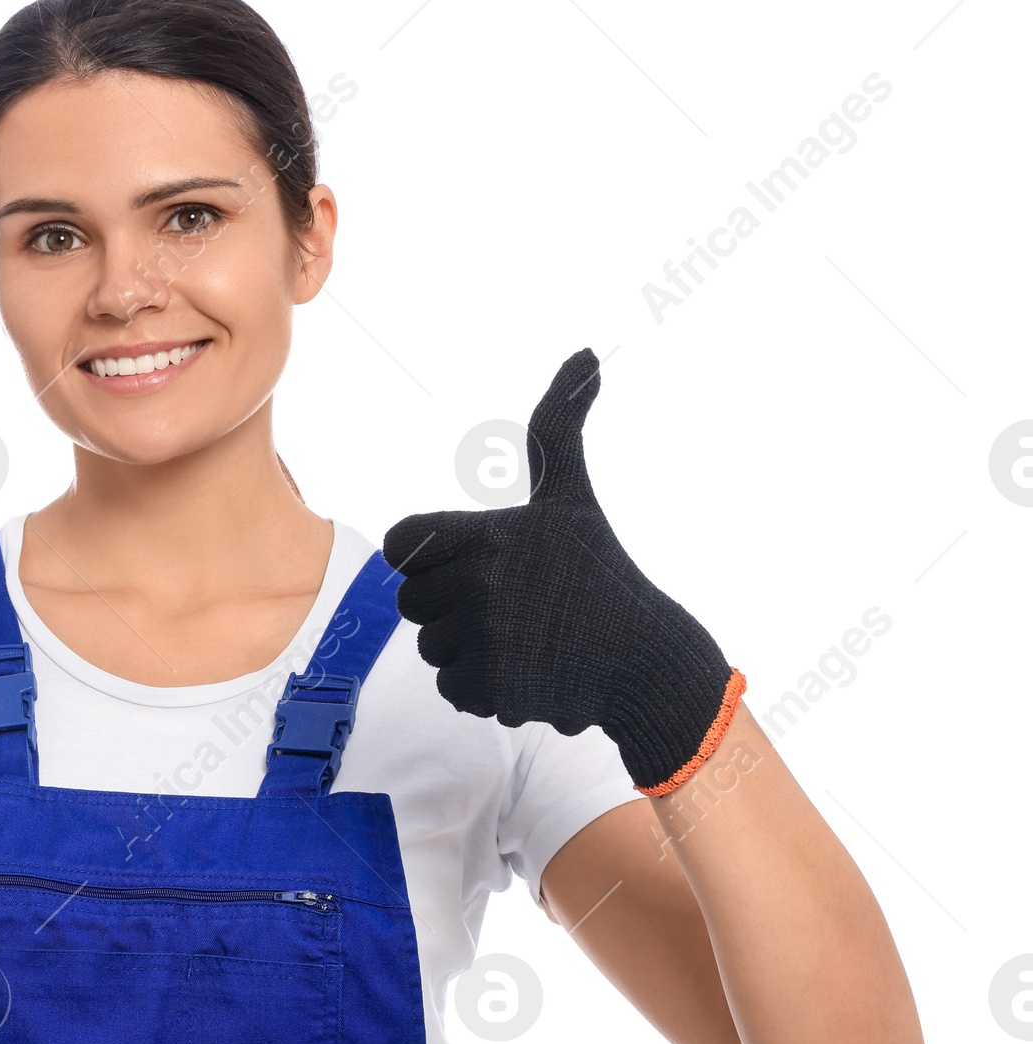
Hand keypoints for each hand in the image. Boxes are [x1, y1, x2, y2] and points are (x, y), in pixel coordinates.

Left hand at [381, 347, 744, 794]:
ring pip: (430, 647)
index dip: (426, 557)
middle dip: (451, 606)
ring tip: (522, 637)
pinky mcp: (494, 688)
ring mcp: (488, 638)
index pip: (398, 546)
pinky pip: (450, 687)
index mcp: (488, 532)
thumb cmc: (599, 571)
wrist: (645, 658)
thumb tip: (585, 355)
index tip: (471, 563)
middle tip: (510, 605)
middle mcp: (484, 583)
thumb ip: (557, 426)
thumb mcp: (571, 496)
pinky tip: (526, 670)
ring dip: (466, 648)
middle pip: (411, 601)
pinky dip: (481, 687)